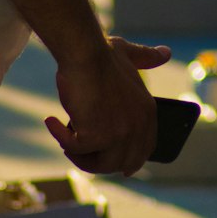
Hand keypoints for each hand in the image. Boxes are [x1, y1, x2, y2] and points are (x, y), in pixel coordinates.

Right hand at [45, 36, 171, 176]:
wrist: (86, 53)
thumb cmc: (103, 52)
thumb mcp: (130, 55)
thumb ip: (146, 58)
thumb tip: (166, 53)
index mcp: (148, 112)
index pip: (143, 150)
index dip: (126, 159)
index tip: (109, 159)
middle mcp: (137, 127)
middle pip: (121, 163)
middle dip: (99, 162)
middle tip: (78, 150)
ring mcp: (118, 134)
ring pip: (99, 164)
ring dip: (79, 156)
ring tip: (65, 139)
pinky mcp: (96, 136)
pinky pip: (73, 148)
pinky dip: (59, 136)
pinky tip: (50, 121)